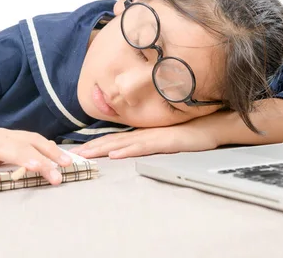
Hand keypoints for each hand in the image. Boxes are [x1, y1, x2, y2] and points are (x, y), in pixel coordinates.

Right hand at [0, 127, 71, 185]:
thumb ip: (20, 148)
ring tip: (39, 169)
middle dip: (44, 159)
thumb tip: (47, 153)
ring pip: (6, 151)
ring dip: (24, 159)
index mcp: (7, 136)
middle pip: (25, 146)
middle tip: (60, 174)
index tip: (69, 162)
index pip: (34, 140)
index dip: (52, 150)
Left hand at [70, 123, 218, 158]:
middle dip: (92, 147)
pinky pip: (142, 147)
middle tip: (74, 154)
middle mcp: (143, 134)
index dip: (96, 144)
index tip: (79, 151)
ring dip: (103, 149)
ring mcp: (152, 137)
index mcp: (141, 134)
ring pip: (122, 143)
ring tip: (87, 155)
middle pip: (112, 141)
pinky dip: (127, 151)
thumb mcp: (163, 140)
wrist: (209, 127)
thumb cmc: (188, 134)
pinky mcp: (163, 142)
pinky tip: (115, 155)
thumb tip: (131, 151)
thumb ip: (148, 144)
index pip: (113, 140)